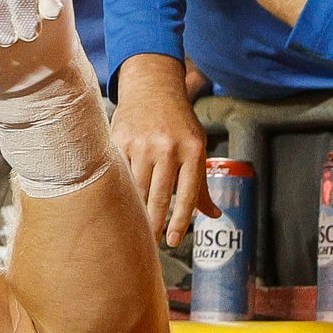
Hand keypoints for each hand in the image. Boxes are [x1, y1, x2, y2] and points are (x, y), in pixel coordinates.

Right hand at [111, 52, 214, 244]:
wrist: (152, 87)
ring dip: (135, 213)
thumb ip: (201, 183)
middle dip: (154, 225)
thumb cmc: (178, 123)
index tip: (172, 242)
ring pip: (137, 189)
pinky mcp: (120, 140)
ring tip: (134, 230)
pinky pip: (119, 174)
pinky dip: (119, 192)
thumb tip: (215, 215)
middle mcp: (168, 147)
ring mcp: (142, 144)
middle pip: (159, 197)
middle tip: (150, 245)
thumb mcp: (197, 146)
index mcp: (192, 150)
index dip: (179, 222)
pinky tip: (117, 206)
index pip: (187, 195)